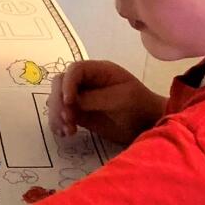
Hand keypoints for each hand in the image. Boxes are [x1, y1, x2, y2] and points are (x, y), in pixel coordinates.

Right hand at [47, 59, 165, 145]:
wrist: (147, 125)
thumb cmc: (139, 107)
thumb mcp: (119, 99)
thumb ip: (93, 99)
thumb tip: (70, 102)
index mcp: (99, 71)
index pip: (74, 70)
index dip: (67, 84)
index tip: (68, 103)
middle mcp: (87, 81)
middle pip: (60, 84)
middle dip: (59, 102)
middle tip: (67, 121)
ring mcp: (82, 98)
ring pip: (57, 100)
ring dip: (57, 115)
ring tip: (67, 132)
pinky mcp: (80, 114)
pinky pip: (62, 115)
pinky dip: (59, 124)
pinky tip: (65, 134)